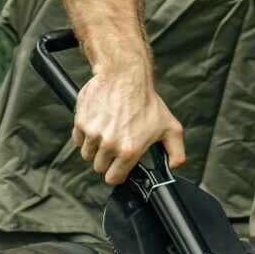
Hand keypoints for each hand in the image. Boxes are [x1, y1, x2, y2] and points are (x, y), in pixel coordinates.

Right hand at [71, 64, 185, 184]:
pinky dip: (85, 134)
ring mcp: (93, 133)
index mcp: (129, 150)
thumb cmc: (146, 100)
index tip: (119, 166)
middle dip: (107, 159)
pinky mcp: (81, 122)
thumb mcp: (171, 128)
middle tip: (116, 143)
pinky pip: (78, 139)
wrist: (125, 75)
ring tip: (108, 132)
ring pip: (87, 154)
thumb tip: (171, 168)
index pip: (113, 178)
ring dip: (95, 147)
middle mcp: (109, 144)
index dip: (117, 173)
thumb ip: (176, 152)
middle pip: (99, 167)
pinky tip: (99, 123)